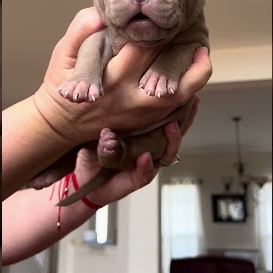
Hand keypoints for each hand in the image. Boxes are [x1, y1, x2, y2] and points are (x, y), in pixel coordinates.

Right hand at [33, 8, 211, 145]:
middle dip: (183, 48)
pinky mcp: (146, 123)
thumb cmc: (62, 84)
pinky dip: (188, 89)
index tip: (167, 14)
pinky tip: (191, 71)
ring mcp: (142, 114)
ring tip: (201, 52)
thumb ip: (81, 29)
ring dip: (196, 72)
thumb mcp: (63, 54)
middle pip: (169, 72)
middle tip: (193, 28)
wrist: (61, 124)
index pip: (144, 49)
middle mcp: (131, 98)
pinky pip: (177, 108)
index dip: (159, 30)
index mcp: (111, 78)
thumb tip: (102, 13)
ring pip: (182, 94)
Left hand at [74, 96, 200, 206]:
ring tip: (171, 127)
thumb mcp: (99, 132)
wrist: (83, 178)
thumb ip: (105, 129)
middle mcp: (151, 146)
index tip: (188, 94)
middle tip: (189, 105)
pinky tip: (145, 157)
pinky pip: (147, 172)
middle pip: (176, 133)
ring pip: (169, 152)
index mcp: (145, 132)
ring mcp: (148, 162)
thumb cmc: (95, 151)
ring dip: (172, 139)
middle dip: (185, 119)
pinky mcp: (139, 178)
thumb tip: (107, 130)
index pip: (168, 118)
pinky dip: (146, 165)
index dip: (180, 107)